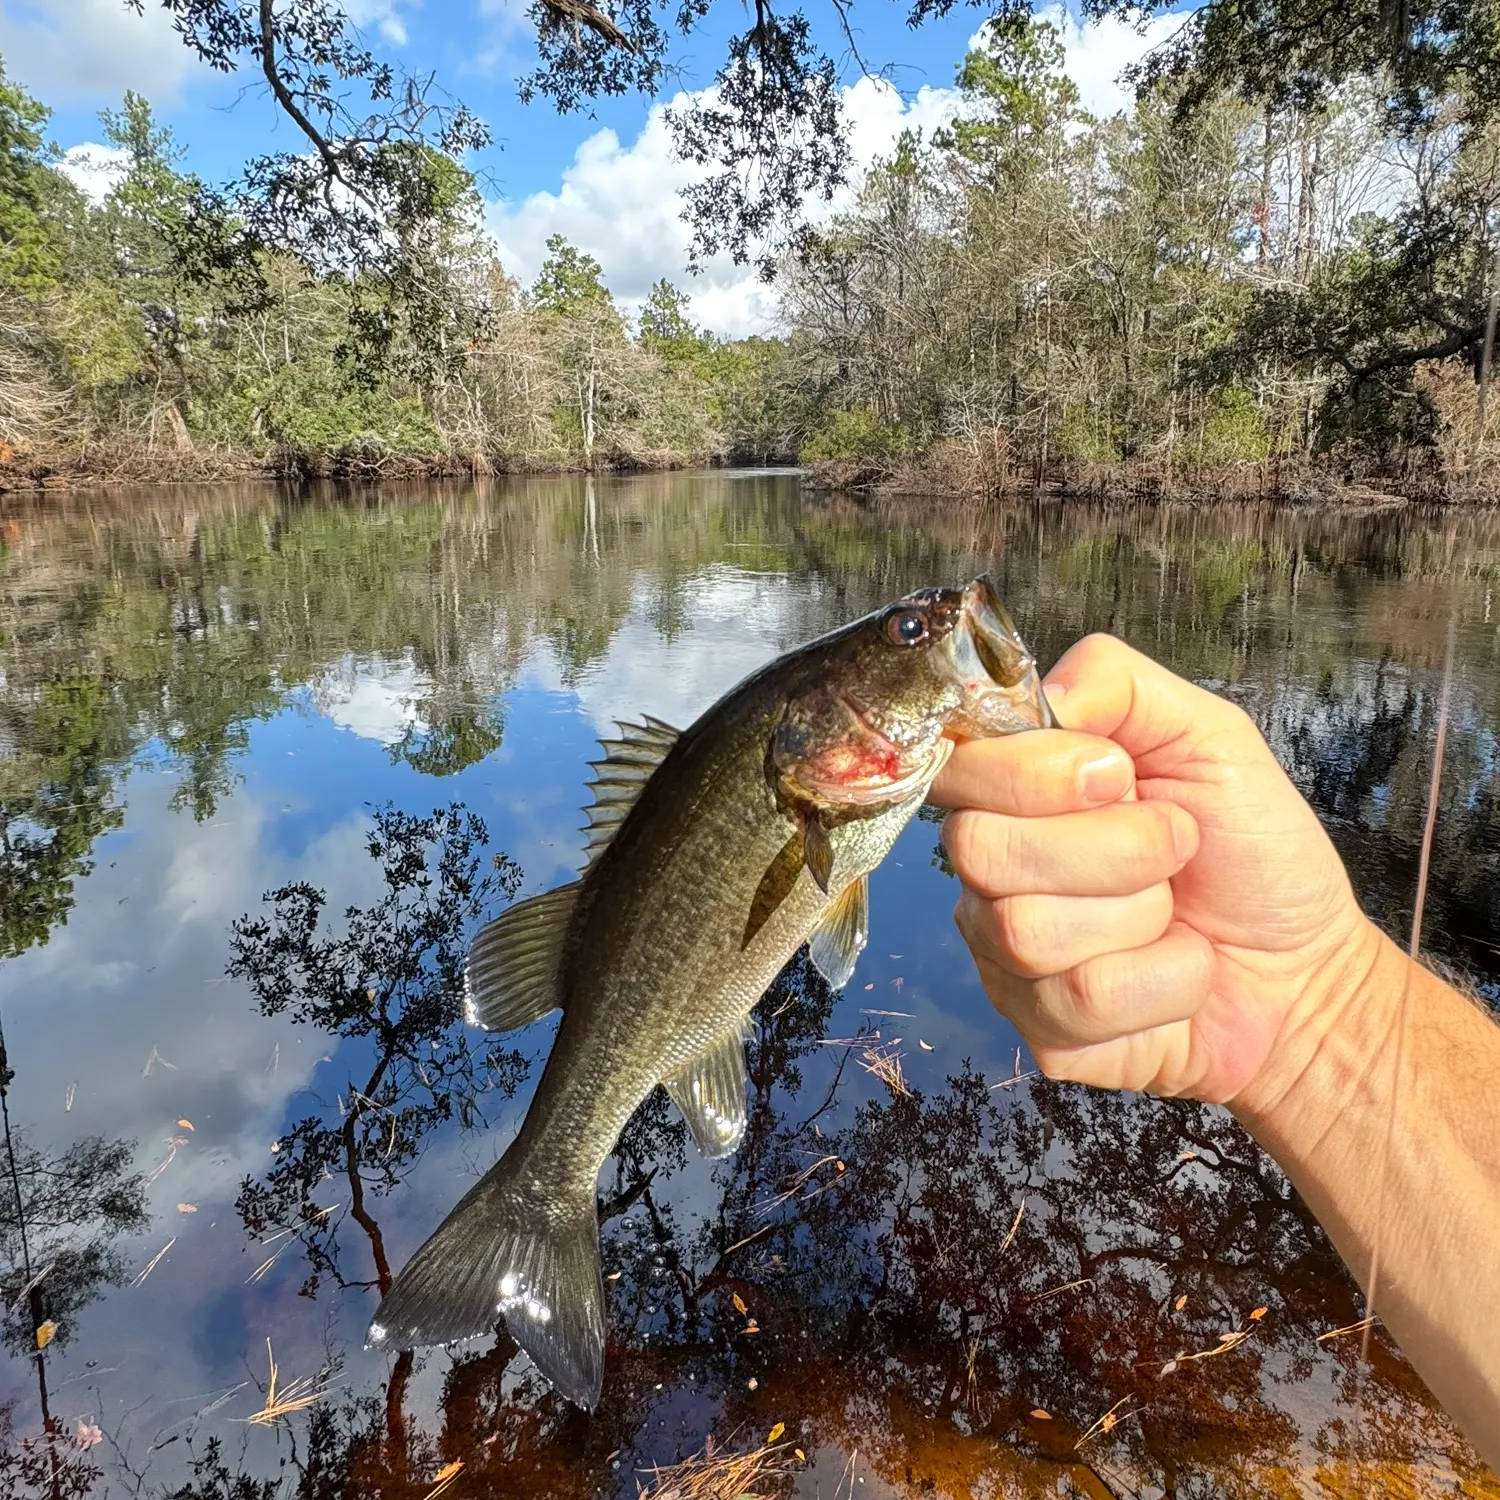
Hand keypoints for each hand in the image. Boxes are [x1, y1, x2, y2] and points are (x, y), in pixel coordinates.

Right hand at [929, 633, 1387, 1108]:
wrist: (1308, 967)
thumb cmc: (1252, 850)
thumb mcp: (1206, 735)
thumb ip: (1117, 682)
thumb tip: (1041, 698)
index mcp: (1013, 794)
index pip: (957, 770)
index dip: (1035, 775)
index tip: (1120, 778)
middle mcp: (991, 875)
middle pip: (980, 852)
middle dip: (1113, 847)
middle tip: (1176, 846)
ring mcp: (1006, 959)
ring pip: (1030, 932)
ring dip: (1144, 914)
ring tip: (1176, 912)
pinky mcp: (1041, 1031)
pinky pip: (1081, 1000)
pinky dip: (1167, 979)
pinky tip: (1182, 970)